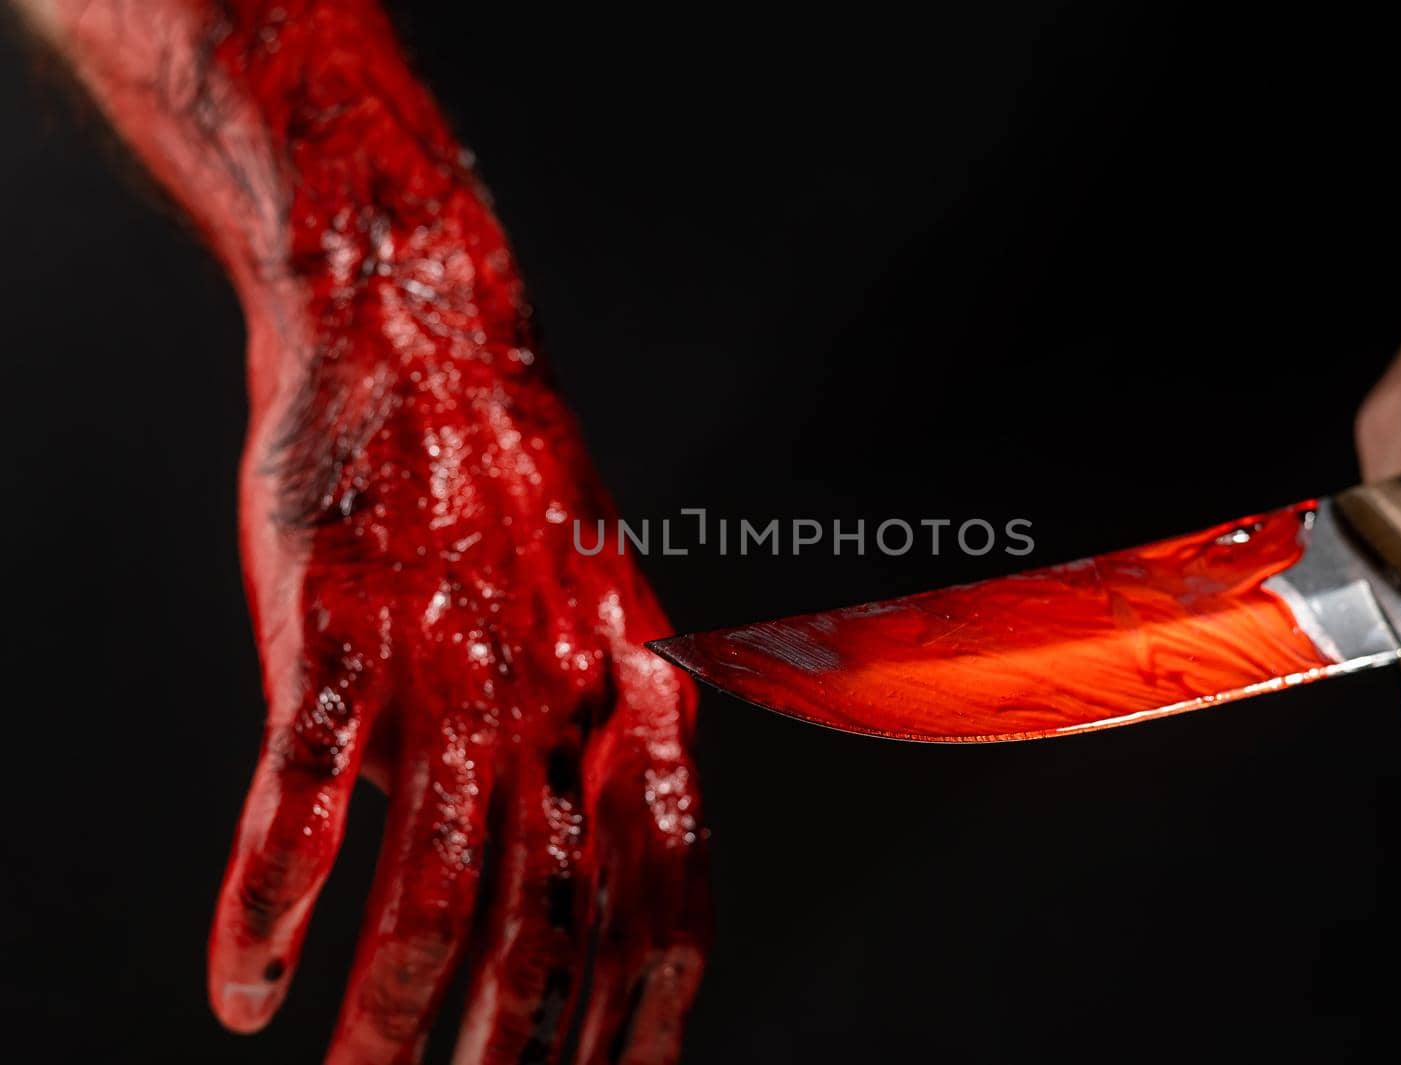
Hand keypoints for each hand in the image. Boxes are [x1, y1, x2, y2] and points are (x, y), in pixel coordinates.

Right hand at [211, 252, 708, 1061]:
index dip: (645, 1017)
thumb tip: (570, 874)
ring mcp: (448, 657)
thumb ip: (594, 744)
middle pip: (556, 917)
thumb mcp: (598, 611)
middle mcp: (556, 690)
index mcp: (634, 696)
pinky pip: (307, 787)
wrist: (424, 334)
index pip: (665, 892)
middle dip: (515, 1054)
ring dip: (393, 1017)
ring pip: (438, 880)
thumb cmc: (509, 492)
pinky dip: (270, 901)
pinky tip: (243, 979)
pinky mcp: (336, 622)